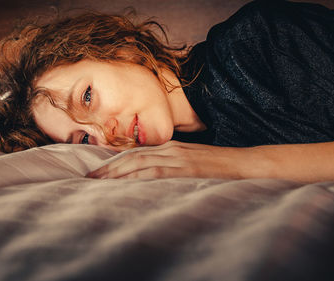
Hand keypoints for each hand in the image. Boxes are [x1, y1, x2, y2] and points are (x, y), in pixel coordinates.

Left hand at [86, 140, 248, 178]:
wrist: (245, 164)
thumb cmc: (220, 167)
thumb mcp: (193, 164)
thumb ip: (173, 168)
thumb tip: (154, 180)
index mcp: (171, 148)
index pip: (136, 153)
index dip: (115, 162)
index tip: (98, 172)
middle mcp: (170, 149)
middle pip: (132, 156)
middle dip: (108, 168)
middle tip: (88, 179)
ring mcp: (177, 157)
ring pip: (139, 163)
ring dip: (116, 173)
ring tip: (97, 183)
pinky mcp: (186, 168)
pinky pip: (156, 172)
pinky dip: (137, 177)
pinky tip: (123, 185)